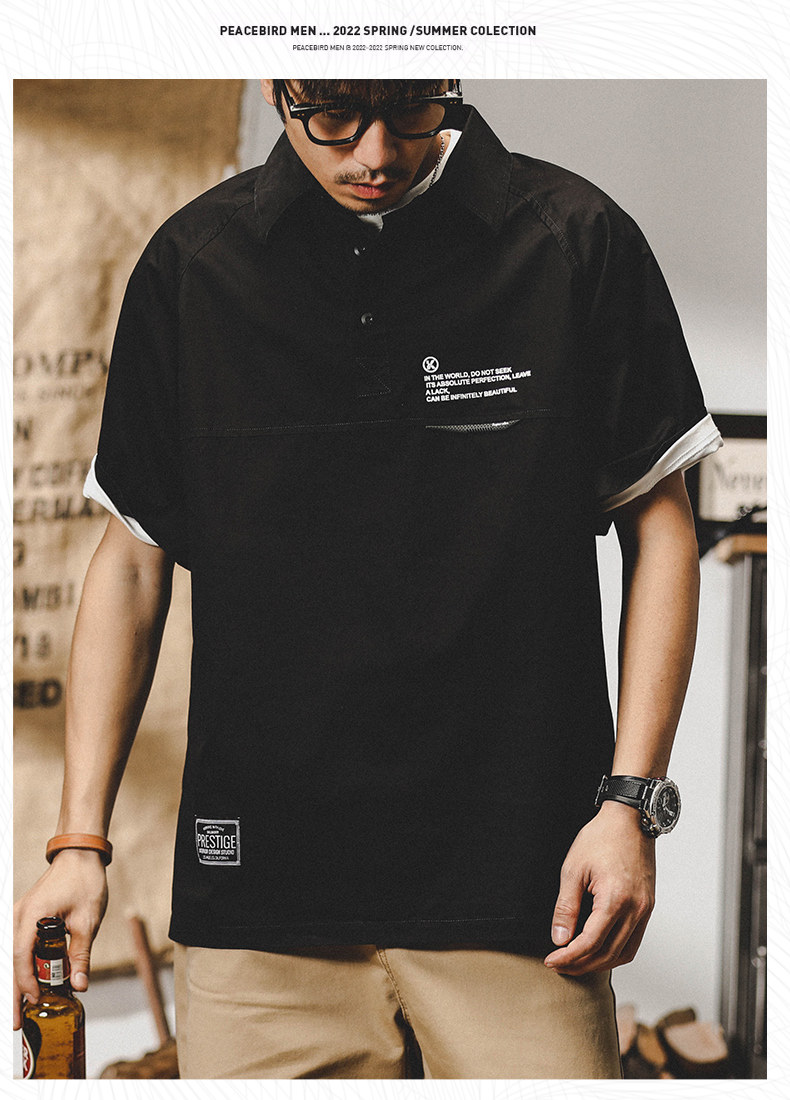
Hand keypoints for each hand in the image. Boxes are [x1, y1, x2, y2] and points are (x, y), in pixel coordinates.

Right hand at [13, 849, 107, 1028]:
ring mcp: (19, 915)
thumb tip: (80, 986)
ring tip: (21, 1008)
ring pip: (11, 955)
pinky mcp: (25, 916)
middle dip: (13, 992)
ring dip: (16, 981)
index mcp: (32, 915)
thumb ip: (81, 954)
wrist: (81, 855)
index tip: (36, 1000)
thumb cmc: (85, 881)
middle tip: (14, 1022)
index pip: (20, 956)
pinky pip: (17, 945)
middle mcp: (18, 915)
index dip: (26, 982)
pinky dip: (21, 965)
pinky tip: (28, 983)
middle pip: (9, 960)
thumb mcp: (88, 920)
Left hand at [544, 800, 654, 974]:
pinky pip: (633, 941)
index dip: (568, 957)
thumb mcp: (573, 869)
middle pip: (608, 954)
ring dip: (599, 962)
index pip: (590, 943)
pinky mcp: (648, 906)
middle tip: (559, 965)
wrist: (630, 819)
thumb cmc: (601, 838)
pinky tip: (598, 949)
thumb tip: (559, 939)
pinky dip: (615, 951)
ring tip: (576, 961)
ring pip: (624, 953)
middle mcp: (636, 909)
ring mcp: (645, 909)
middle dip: (581, 965)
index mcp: (616, 899)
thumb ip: (566, 907)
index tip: (551, 961)